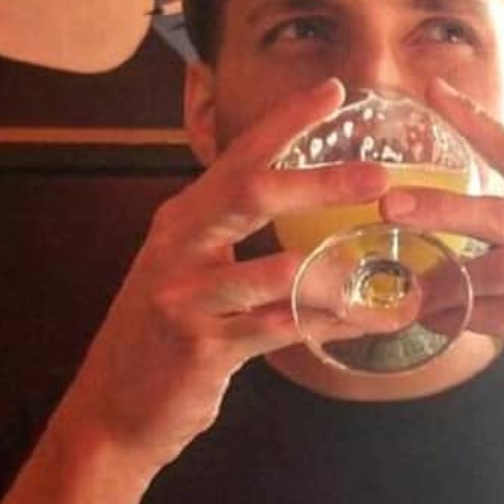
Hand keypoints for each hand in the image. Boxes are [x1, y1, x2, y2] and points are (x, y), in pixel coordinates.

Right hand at [59, 79, 388, 482]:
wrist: (114, 411)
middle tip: (380, 175)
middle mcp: (178, 247)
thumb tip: (303, 216)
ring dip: (340, 277)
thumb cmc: (164, 339)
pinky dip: (327, 326)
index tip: (334, 91)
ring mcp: (186, 296)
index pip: (238, 157)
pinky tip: (364, 322)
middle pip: (253, 194)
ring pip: (278, 273)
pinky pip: (279, 329)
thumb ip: (232, 240)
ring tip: (390, 281)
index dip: (286, 122)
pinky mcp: (202, 346)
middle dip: (322, 181)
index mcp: (182, 220)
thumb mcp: (190, 273)